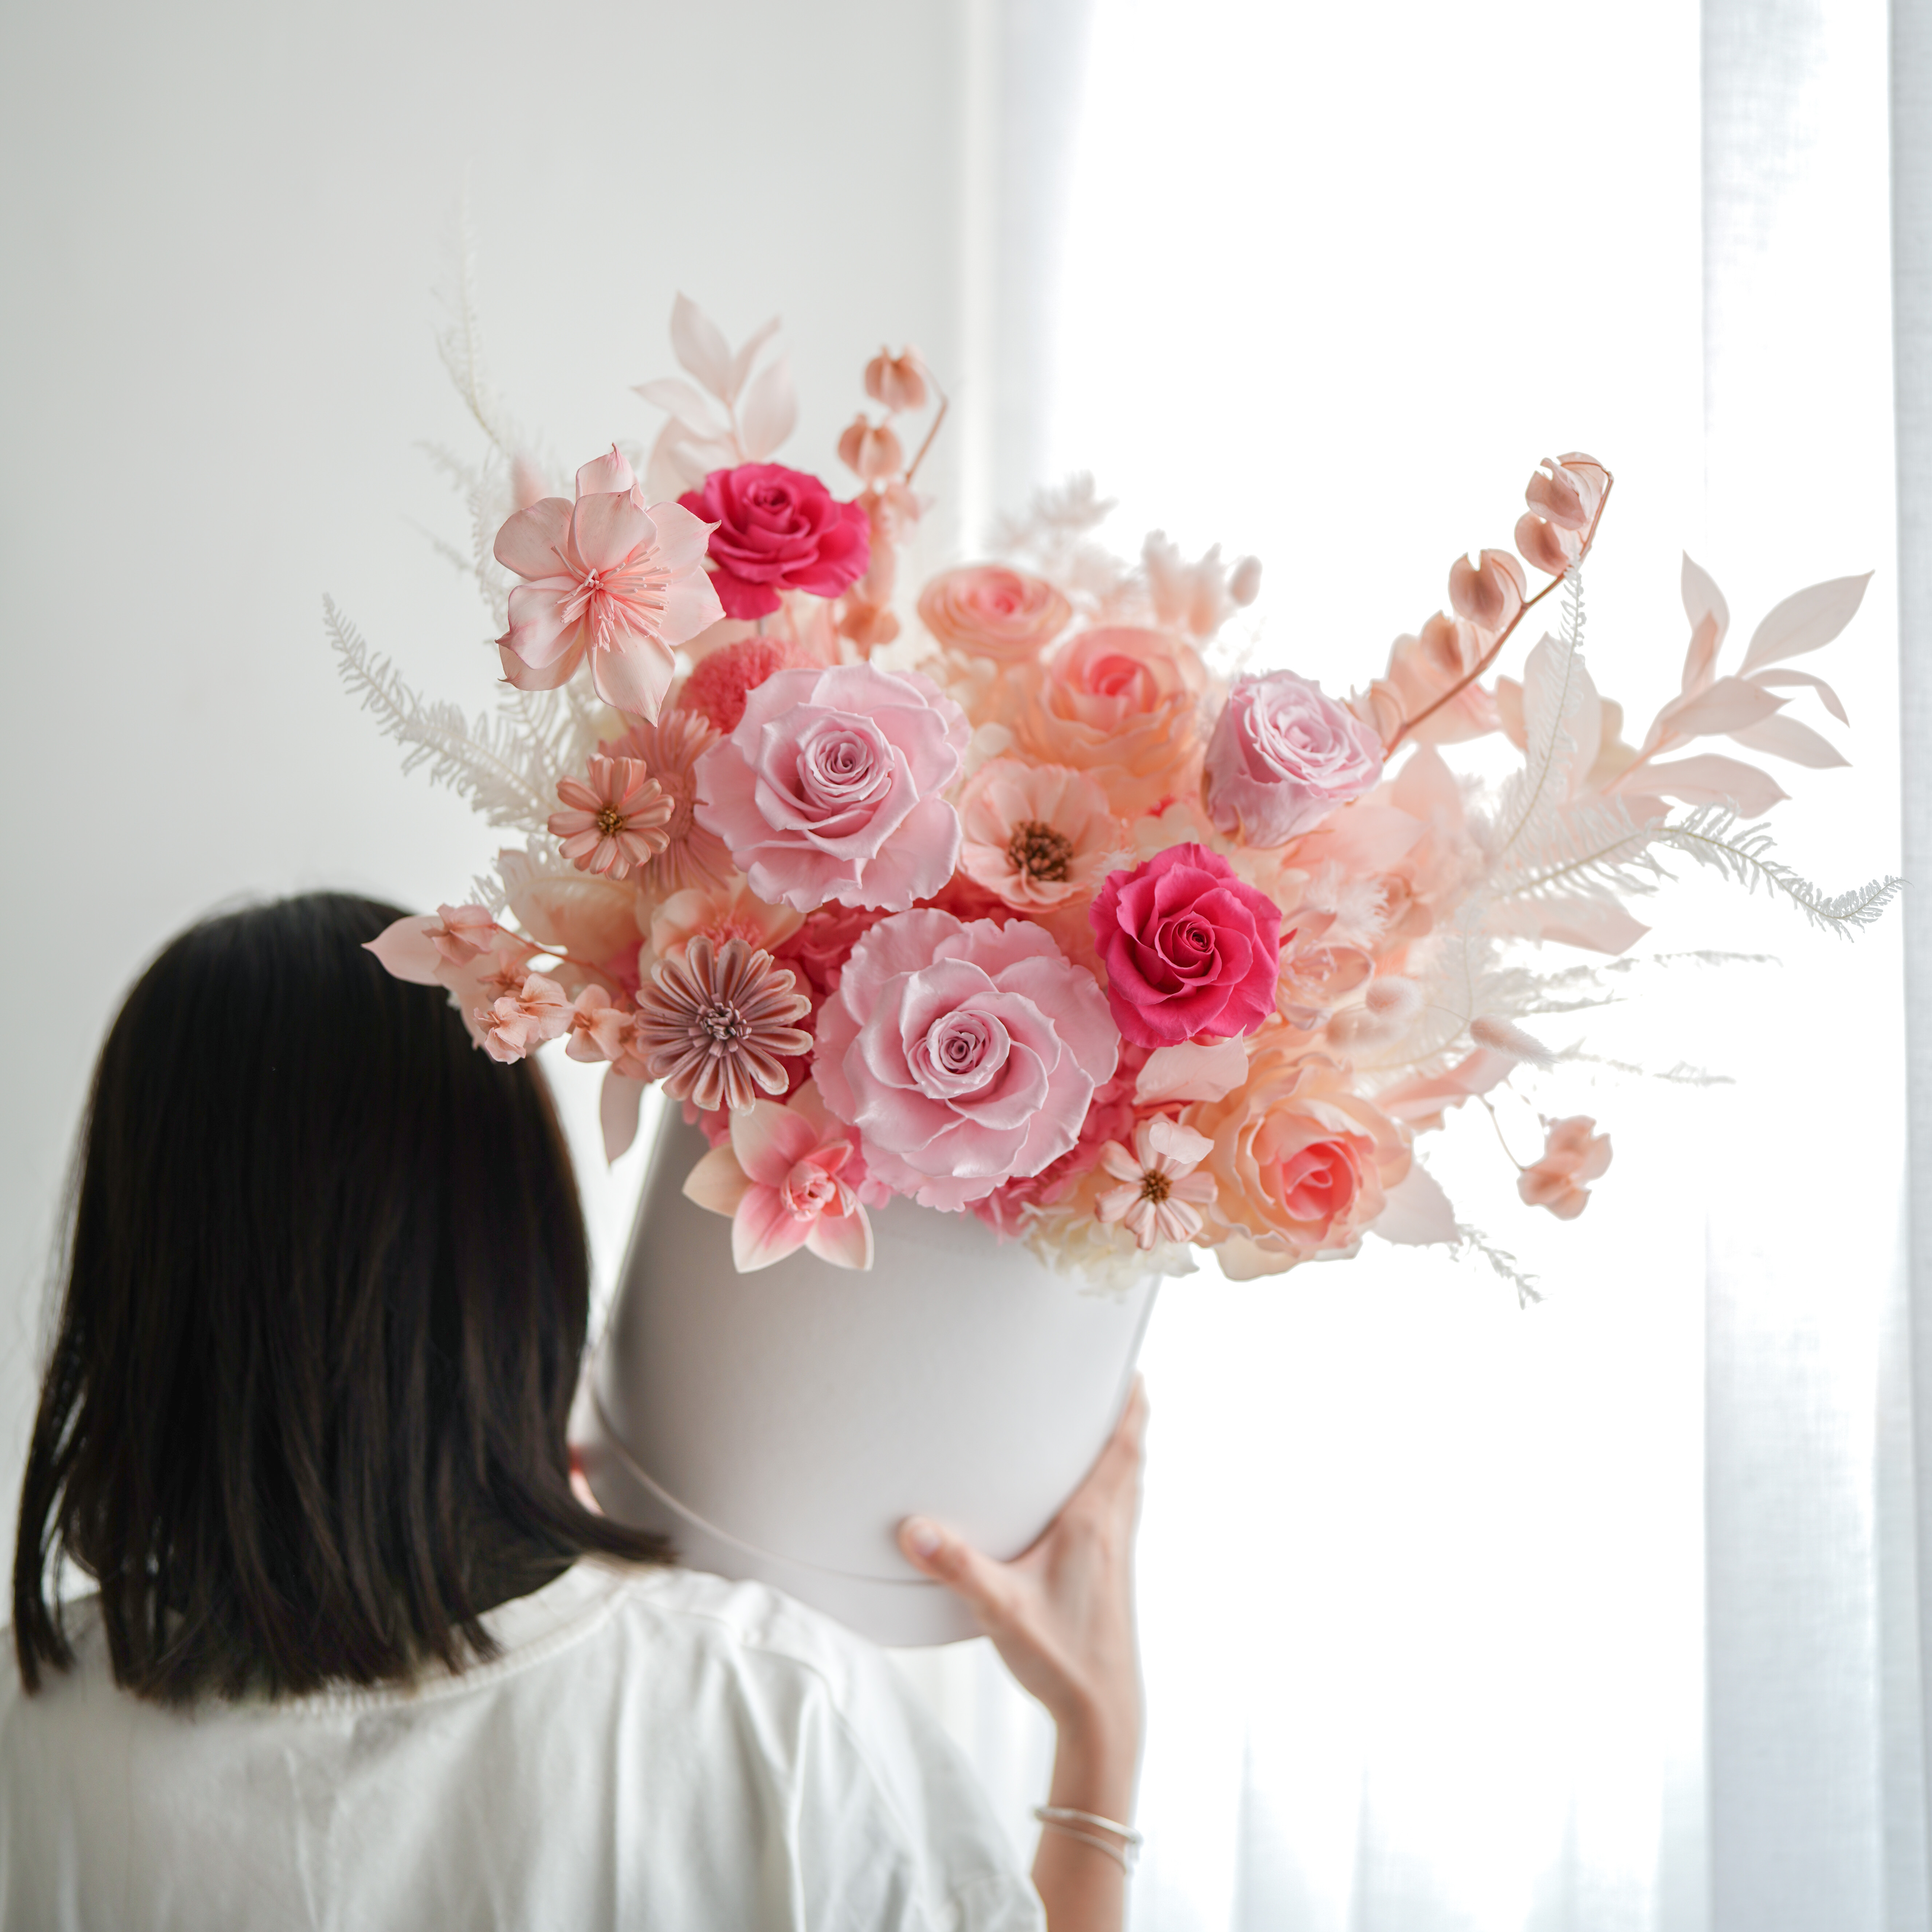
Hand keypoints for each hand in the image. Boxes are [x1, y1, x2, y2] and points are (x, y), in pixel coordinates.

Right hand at [898, 1376, 1146, 1771]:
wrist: (1104, 1715)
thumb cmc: (1062, 1659)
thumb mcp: (1001, 1610)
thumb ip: (956, 1567)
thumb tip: (912, 1528)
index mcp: (1094, 1523)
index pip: (1126, 1448)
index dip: (1133, 1405)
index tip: (1132, 1366)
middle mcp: (1113, 1532)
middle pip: (1132, 1458)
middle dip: (1127, 1417)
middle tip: (1113, 1381)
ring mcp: (1117, 1557)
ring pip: (1129, 1487)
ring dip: (1123, 1452)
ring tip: (1102, 1428)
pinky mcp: (1112, 1578)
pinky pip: (1120, 1515)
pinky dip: (1113, 1489)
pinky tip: (1086, 1504)